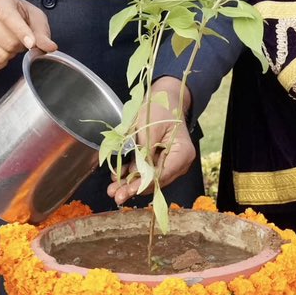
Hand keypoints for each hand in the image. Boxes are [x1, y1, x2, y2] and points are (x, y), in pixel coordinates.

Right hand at [0, 0, 56, 72]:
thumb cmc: (13, 13)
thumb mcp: (31, 15)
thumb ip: (42, 31)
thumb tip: (50, 47)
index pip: (10, 18)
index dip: (22, 32)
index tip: (31, 44)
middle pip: (9, 42)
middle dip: (20, 45)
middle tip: (19, 39)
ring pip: (0, 56)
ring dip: (10, 55)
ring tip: (8, 43)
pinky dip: (0, 64)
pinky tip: (0, 51)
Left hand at [109, 76, 196, 203]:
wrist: (163, 100)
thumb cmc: (160, 109)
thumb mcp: (149, 127)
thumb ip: (144, 151)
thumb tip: (136, 174)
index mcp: (182, 153)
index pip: (162, 174)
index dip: (143, 184)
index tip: (127, 190)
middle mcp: (178, 163)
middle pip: (155, 181)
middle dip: (134, 187)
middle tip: (115, 194)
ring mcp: (169, 164)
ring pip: (148, 179)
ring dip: (130, 184)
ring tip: (112, 189)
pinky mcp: (158, 162)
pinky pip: (145, 172)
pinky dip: (131, 175)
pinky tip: (118, 178)